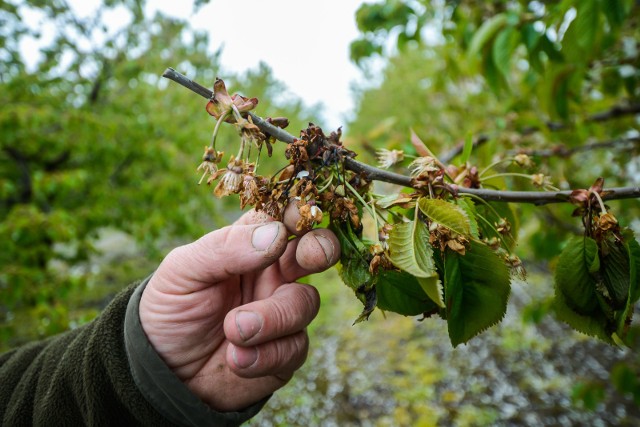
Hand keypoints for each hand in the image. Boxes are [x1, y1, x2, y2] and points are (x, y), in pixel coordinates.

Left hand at [138, 206, 339, 411]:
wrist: (161, 372)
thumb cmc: (171, 309)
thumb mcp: (184, 270)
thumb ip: (226, 247)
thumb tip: (276, 234)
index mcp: (249, 245)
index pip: (282, 218)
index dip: (296, 212)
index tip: (296, 217)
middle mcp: (273, 274)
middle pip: (315, 251)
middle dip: (321, 248)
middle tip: (313, 255)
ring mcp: (282, 312)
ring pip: (305, 303)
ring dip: (273, 318)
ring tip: (233, 331)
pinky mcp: (285, 351)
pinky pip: (295, 347)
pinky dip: (266, 354)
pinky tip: (236, 358)